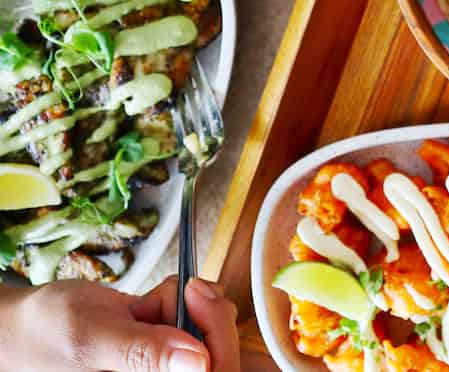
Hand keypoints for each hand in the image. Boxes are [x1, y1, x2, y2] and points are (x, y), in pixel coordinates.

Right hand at [0, 276, 239, 371]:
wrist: (26, 324)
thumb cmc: (45, 334)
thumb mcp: (92, 339)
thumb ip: (142, 354)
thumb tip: (197, 362)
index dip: (219, 337)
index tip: (196, 294)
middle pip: (220, 357)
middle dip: (209, 314)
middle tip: (184, 286)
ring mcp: (165, 365)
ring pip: (212, 334)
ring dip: (193, 305)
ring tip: (150, 301)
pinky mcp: (166, 347)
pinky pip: (197, 322)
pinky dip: (183, 300)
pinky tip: (152, 301)